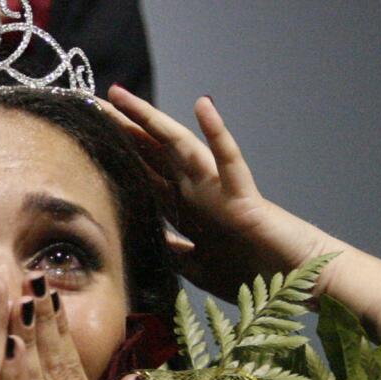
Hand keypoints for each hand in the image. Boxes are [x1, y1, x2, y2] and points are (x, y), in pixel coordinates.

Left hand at [105, 86, 342, 300]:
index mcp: (185, 210)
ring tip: (122, 97)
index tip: (85, 138)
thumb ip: (172, 251)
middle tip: (89, 103)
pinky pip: (229, 160)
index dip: (114, 157)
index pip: (142, 176)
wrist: (295, 282)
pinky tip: (203, 106)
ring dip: (150, 121)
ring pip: (178, 147)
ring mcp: (218, 190)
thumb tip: (142, 241)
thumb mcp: (197, 268)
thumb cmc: (253, 273)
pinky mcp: (243, 196)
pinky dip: (217, 133)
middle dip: (121, 131)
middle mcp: (197, 192)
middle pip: (151, 154)